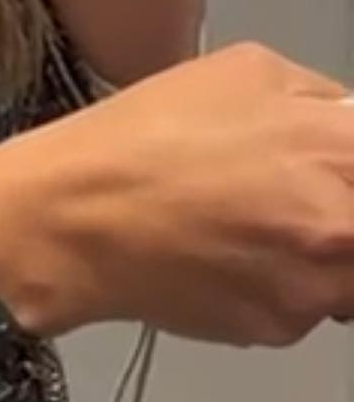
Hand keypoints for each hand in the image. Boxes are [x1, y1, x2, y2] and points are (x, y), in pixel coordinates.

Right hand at [0, 44, 353, 347]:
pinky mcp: (284, 331)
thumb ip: (322, 99)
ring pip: (349, 273)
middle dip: (342, 212)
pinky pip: (304, 305)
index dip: (352, 170)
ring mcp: (319, 287)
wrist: (75, 217)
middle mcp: (347, 225)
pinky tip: (220, 253)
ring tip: (245, 220)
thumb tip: (352, 126)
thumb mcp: (244, 70)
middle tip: (288, 193)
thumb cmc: (147, 134)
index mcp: (342, 147)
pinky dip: (275, 283)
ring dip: (320, 253)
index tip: (335, 172)